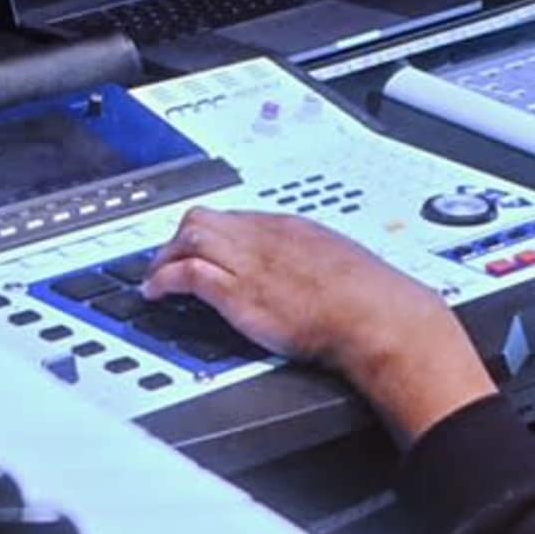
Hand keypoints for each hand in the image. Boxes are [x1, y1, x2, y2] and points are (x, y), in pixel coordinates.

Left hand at [145, 209, 494, 442]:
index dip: (214, 234)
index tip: (204, 249)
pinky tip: (157, 292)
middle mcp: (266, 238)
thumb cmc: (374, 301)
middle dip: (180, 238)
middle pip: (205, 217)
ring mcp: (251, 262)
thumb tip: (321, 283)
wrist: (378, 316)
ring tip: (156, 277)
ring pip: (189, 235)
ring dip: (165, 256)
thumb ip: (322, 268)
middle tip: (169, 260)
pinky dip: (163, 279)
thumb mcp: (344, 269)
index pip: (238, 218)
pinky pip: (187, 272)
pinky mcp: (239, 292)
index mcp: (293, 228)